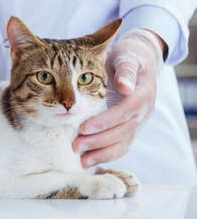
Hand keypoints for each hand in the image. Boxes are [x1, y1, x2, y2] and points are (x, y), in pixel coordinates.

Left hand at [73, 29, 164, 167]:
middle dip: (98, 141)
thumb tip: (125, 86)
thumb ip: (125, 70)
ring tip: (81, 161)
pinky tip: (91, 159)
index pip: (123, 112)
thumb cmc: (127, 56)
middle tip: (75, 146)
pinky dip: (107, 154)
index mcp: (142, 94)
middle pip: (122, 132)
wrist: (141, 60)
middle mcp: (143, 111)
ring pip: (123, 143)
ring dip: (102, 154)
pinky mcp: (132, 127)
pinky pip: (122, 145)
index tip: (83, 128)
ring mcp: (139, 121)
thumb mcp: (126, 56)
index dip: (104, 122)